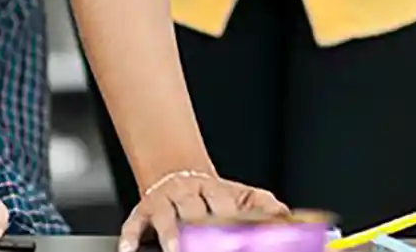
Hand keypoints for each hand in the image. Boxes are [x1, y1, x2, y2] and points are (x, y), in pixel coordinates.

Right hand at [120, 171, 286, 251]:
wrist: (178, 172)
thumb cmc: (212, 194)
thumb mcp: (240, 195)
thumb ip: (263, 206)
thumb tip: (286, 217)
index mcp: (217, 191)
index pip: (227, 204)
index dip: (233, 219)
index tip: (239, 234)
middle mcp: (190, 194)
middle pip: (196, 209)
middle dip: (201, 228)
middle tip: (209, 245)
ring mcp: (165, 201)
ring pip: (167, 215)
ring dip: (171, 233)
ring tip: (175, 249)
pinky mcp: (143, 210)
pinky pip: (134, 223)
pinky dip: (130, 236)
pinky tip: (129, 250)